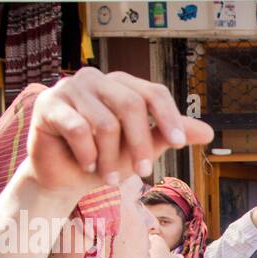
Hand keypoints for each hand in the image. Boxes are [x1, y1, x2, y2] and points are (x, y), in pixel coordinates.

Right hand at [23, 67, 211, 196]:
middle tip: (143, 173)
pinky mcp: (48, 104)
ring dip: (110, 159)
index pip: (152, 92)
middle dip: (140, 145)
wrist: (65, 178)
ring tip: (108, 177)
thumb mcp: (142, 149)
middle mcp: (96, 79)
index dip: (169, 117)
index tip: (181, 144)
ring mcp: (70, 88)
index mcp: (121, 85)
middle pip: (131, 105)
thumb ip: (169, 136)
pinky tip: (86, 165)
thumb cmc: (105, 159)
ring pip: (105, 123)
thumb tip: (208, 131)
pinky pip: (78, 130)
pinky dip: (87, 155)